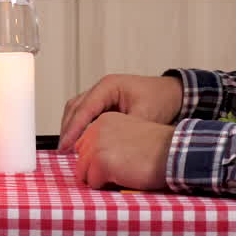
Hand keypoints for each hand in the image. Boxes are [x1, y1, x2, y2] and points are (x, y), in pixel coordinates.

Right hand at [59, 74, 182, 151]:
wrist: (173, 94)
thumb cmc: (161, 100)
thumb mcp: (145, 116)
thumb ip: (125, 130)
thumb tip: (107, 146)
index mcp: (109, 86)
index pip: (84, 108)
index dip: (73, 128)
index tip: (66, 144)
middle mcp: (101, 88)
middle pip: (75, 107)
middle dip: (67, 128)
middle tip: (62, 149)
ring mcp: (102, 94)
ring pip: (77, 109)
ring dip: (70, 127)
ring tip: (67, 147)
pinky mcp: (104, 103)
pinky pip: (86, 113)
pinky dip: (80, 126)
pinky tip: (80, 142)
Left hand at [72, 112, 173, 190]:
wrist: (174, 152)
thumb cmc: (158, 148)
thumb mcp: (129, 133)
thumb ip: (108, 140)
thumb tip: (90, 160)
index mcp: (103, 120)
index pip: (84, 146)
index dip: (96, 160)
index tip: (113, 163)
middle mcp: (96, 129)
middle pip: (81, 159)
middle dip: (96, 170)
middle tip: (119, 171)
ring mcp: (98, 146)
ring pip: (84, 172)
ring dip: (101, 178)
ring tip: (123, 174)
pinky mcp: (102, 162)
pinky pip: (93, 183)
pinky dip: (107, 186)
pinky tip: (125, 178)